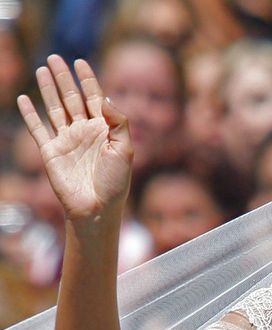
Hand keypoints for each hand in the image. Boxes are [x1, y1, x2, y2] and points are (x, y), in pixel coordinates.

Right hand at [17, 56, 131, 225]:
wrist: (96, 208)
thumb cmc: (115, 183)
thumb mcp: (125, 150)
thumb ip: (119, 122)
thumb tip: (104, 97)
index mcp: (103, 130)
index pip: (94, 99)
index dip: (88, 80)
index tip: (81, 62)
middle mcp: (84, 132)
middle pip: (71, 98)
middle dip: (64, 78)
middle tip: (55, 58)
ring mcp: (66, 141)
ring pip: (54, 108)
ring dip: (48, 89)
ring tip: (42, 69)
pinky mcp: (51, 152)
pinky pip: (38, 129)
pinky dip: (30, 114)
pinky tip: (24, 99)